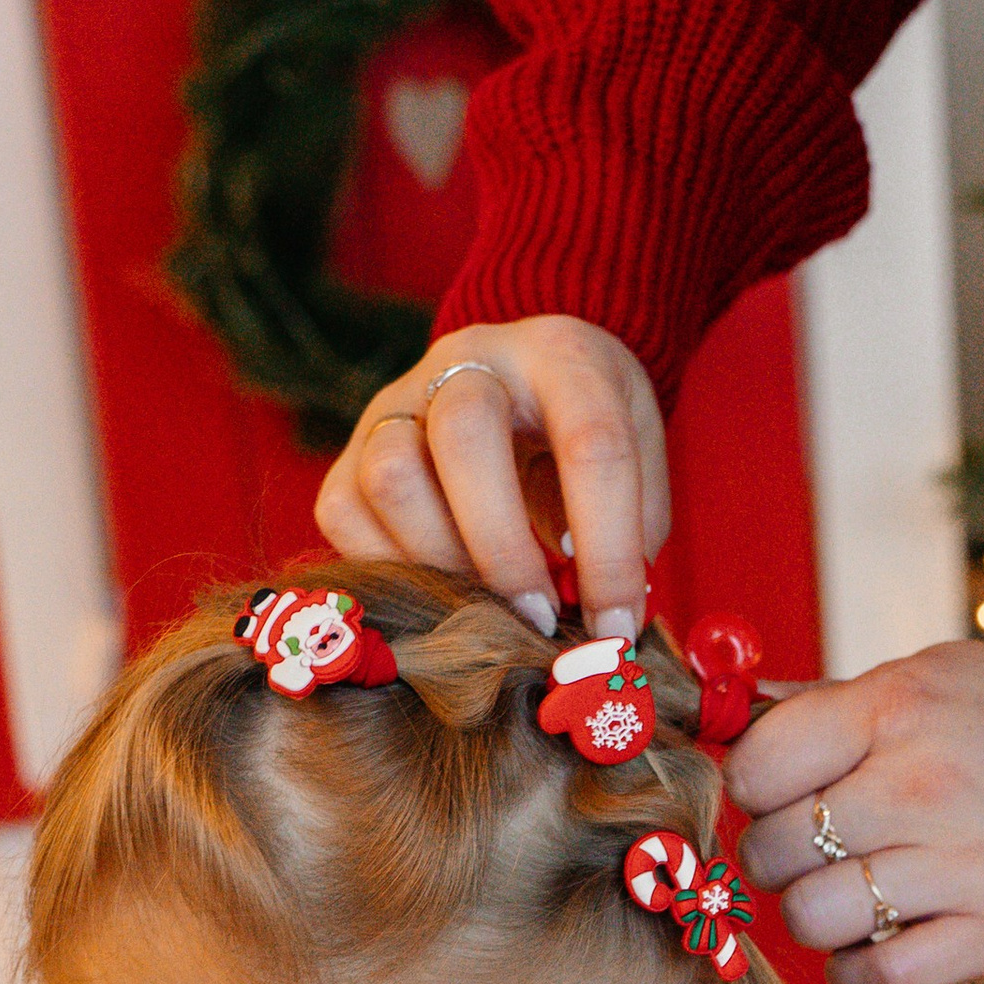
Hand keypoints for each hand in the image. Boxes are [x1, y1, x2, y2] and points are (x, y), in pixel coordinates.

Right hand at [314, 319, 669, 639]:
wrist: (518, 380)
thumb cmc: (581, 430)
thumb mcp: (638, 455)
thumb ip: (635, 525)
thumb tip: (606, 618)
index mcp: (560, 356)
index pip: (591, 445)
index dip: (610, 551)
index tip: (617, 628)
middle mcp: (470, 363)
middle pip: (465, 436)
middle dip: (505, 549)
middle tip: (538, 617)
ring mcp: (396, 402)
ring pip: (391, 474)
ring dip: (441, 560)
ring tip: (484, 602)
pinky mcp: (349, 452)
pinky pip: (345, 514)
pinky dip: (390, 567)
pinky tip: (439, 585)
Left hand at [729, 639, 983, 983]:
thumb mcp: (930, 676)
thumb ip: (830, 704)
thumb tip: (728, 718)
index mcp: (898, 709)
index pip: (759, 765)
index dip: (753, 784)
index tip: (780, 790)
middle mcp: (923, 786)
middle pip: (772, 848)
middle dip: (776, 853)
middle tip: (816, 846)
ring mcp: (961, 867)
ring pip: (811, 917)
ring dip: (814, 913)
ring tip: (852, 889)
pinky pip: (873, 976)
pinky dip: (856, 966)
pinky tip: (879, 934)